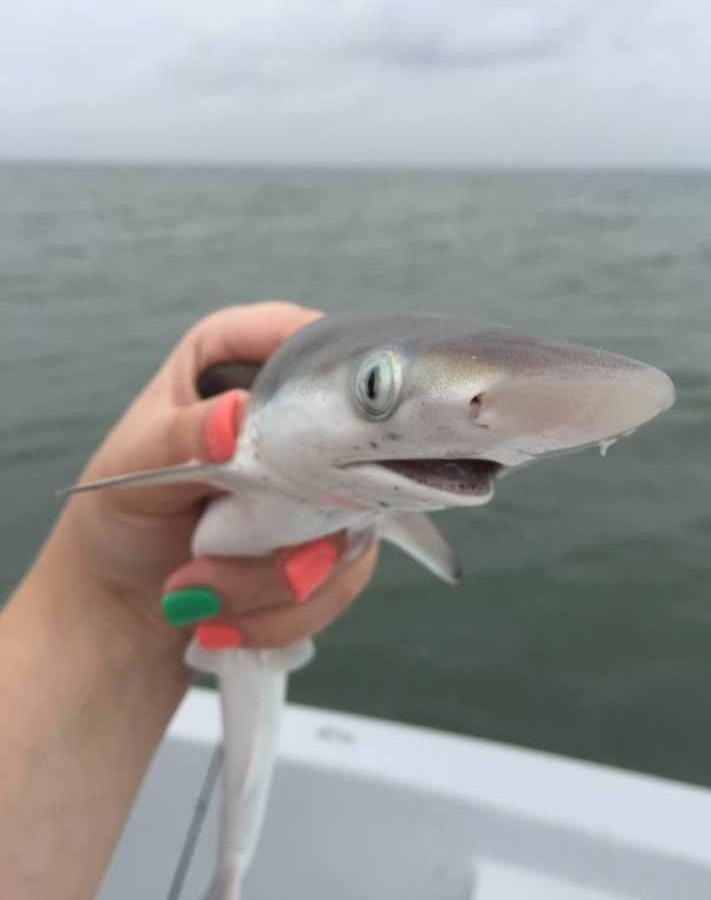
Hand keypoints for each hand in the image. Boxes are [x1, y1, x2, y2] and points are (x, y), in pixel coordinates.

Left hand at [49, 301, 376, 649]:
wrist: (121, 618)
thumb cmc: (116, 526)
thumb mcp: (129, 473)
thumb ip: (179, 440)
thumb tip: (235, 416)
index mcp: (227, 371)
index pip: (291, 332)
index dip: (318, 356)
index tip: (320, 408)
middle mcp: (282, 423)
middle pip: (345, 429)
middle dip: (296, 503)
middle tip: (223, 538)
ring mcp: (315, 486)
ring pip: (351, 518)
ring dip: (271, 576)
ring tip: (197, 590)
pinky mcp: (327, 546)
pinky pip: (341, 578)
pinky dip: (282, 612)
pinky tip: (223, 620)